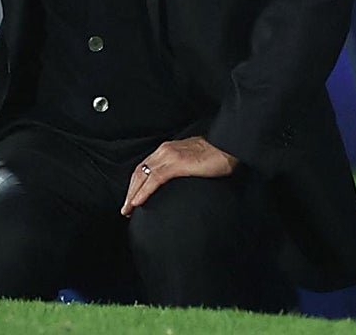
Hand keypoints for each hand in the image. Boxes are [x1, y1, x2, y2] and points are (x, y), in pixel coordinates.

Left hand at [121, 136, 238, 216]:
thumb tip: (180, 180)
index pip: (145, 167)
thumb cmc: (217, 155)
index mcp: (168, 149)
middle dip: (130, 191)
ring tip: (128, 209)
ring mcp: (169, 156)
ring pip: (143, 176)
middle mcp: (165, 150)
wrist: (230, 147)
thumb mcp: (193, 160)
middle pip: (139, 171)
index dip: (136, 183)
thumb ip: (183, 167)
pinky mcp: (176, 164)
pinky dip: (143, 192)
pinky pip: (154, 179)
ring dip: (132, 194)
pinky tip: (137, 202)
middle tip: (126, 208)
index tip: (132, 197)